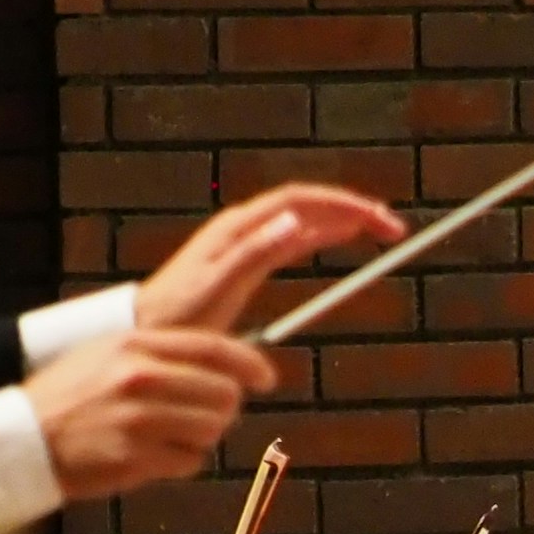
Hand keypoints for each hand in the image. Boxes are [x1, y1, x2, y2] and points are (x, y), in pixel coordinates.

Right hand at [28, 327, 275, 501]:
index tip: (267, 377)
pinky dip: (180, 462)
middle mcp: (139, 377)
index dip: (250, 363)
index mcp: (134, 345)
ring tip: (167, 436)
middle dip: (223, 409)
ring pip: (212, 429)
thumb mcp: (108, 354)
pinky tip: (150, 455)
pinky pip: (190, 461)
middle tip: (203, 416)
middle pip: (223, 394)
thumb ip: (162, 354)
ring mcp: (138, 418)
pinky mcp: (136, 456)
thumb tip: (224, 366)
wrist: (22, 438)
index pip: (214, 348)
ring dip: (200, 437)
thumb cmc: (71, 397)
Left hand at [132, 181, 401, 335]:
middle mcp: (242, 226)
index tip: (381, 224)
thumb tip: (296, 221)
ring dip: (339, 219)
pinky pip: (289, 236)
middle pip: (307, 203)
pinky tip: (331, 242)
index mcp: (240, 228)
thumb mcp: (218, 288)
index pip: (304, 201)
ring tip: (373, 230)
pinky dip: (318, 235)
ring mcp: (240, 241)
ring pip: (300, 217)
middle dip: (352, 209)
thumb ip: (256, 253)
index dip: (347, 206)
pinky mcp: (240, 259)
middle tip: (391, 228)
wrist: (142, 332)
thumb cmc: (177, 318)